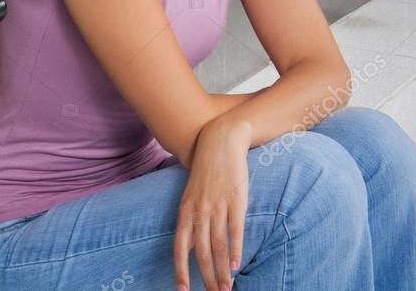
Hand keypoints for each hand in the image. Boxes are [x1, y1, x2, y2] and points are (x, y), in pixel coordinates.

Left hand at [173, 118, 251, 290]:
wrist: (219, 141)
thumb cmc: (205, 171)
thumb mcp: (190, 195)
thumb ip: (190, 220)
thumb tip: (187, 246)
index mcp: (185, 210)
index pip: (179, 246)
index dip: (180, 269)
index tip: (182, 290)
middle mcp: (199, 210)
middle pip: (200, 252)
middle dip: (205, 278)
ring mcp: (217, 205)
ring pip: (217, 245)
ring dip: (220, 271)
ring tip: (226, 289)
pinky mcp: (236, 200)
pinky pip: (234, 230)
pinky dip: (234, 249)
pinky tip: (234, 265)